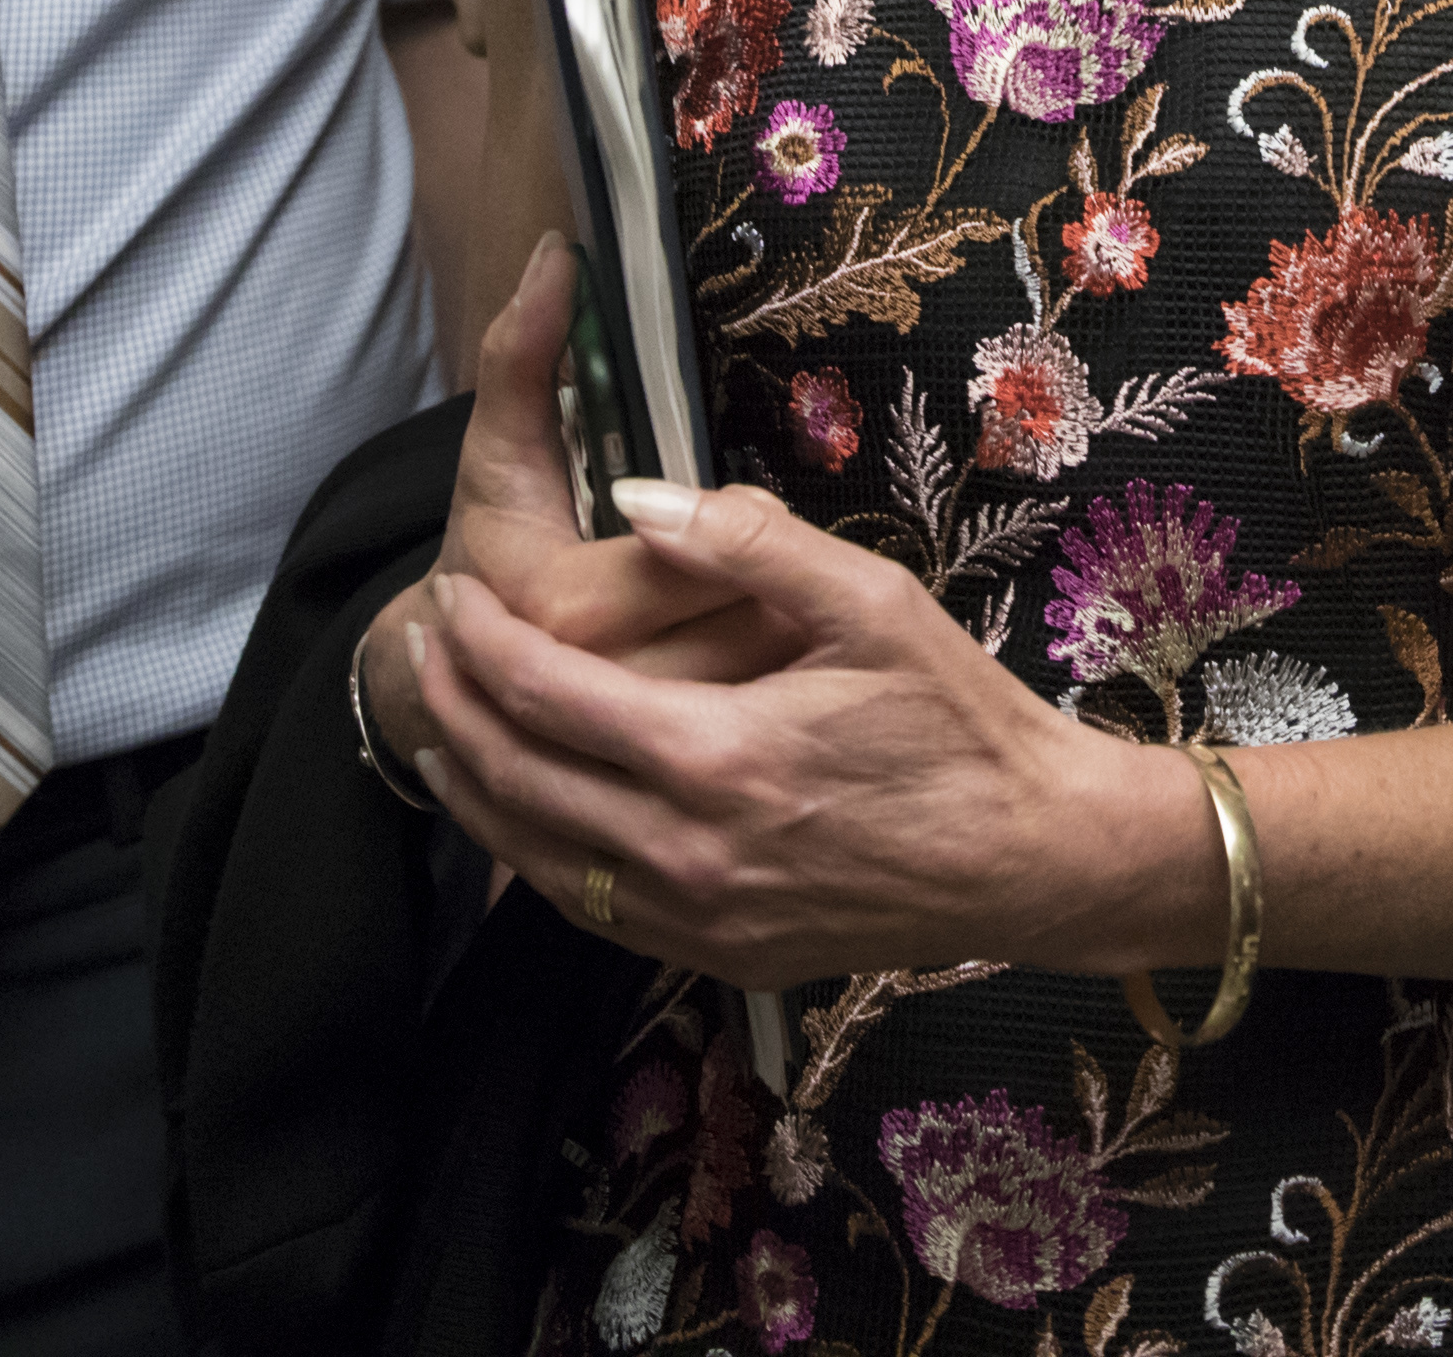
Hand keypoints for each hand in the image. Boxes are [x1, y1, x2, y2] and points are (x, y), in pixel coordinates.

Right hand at [354, 241, 785, 770]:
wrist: (449, 694)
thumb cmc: (490, 555)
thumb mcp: (498, 453)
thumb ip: (523, 353)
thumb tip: (557, 253)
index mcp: (566, 601)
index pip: (691, 550)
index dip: (730, 522)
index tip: (740, 508)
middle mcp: (608, 684)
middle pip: (746, 622)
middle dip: (780, 582)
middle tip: (802, 564)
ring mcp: (641, 751)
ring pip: (766, 686)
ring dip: (801, 644)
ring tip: (809, 615)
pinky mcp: (669, 780)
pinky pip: (763, 736)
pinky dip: (791, 702)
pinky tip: (797, 678)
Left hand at [409, 475, 1192, 988]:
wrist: (1029, 856)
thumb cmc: (957, 719)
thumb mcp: (869, 602)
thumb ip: (747, 544)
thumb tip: (633, 498)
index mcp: (715, 757)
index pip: (543, 695)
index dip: (481, 641)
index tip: (452, 592)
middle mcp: (687, 853)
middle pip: (516, 778)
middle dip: (451, 706)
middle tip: (424, 644)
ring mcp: (697, 918)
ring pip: (533, 855)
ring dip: (471, 785)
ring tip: (439, 721)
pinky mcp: (716, 954)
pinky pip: (586, 909)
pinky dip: (528, 853)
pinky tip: (520, 810)